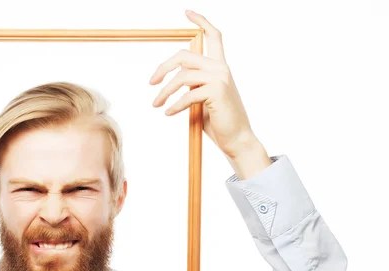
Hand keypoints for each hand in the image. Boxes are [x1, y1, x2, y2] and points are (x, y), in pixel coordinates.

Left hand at [149, 9, 262, 158]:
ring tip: (156, 104)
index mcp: (220, 67)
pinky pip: (187, 95)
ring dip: (164, 92)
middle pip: (184, 56)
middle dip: (163, 68)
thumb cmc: (219, 122)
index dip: (201, 22)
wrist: (237, 140)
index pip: (213, 37)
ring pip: (182, 77)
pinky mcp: (217, 92)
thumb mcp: (203, 99)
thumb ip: (192, 85)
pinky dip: (175, 105)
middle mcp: (221, 68)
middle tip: (151, 83)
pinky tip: (168, 113)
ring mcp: (220, 79)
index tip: (187, 12)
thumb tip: (173, 79)